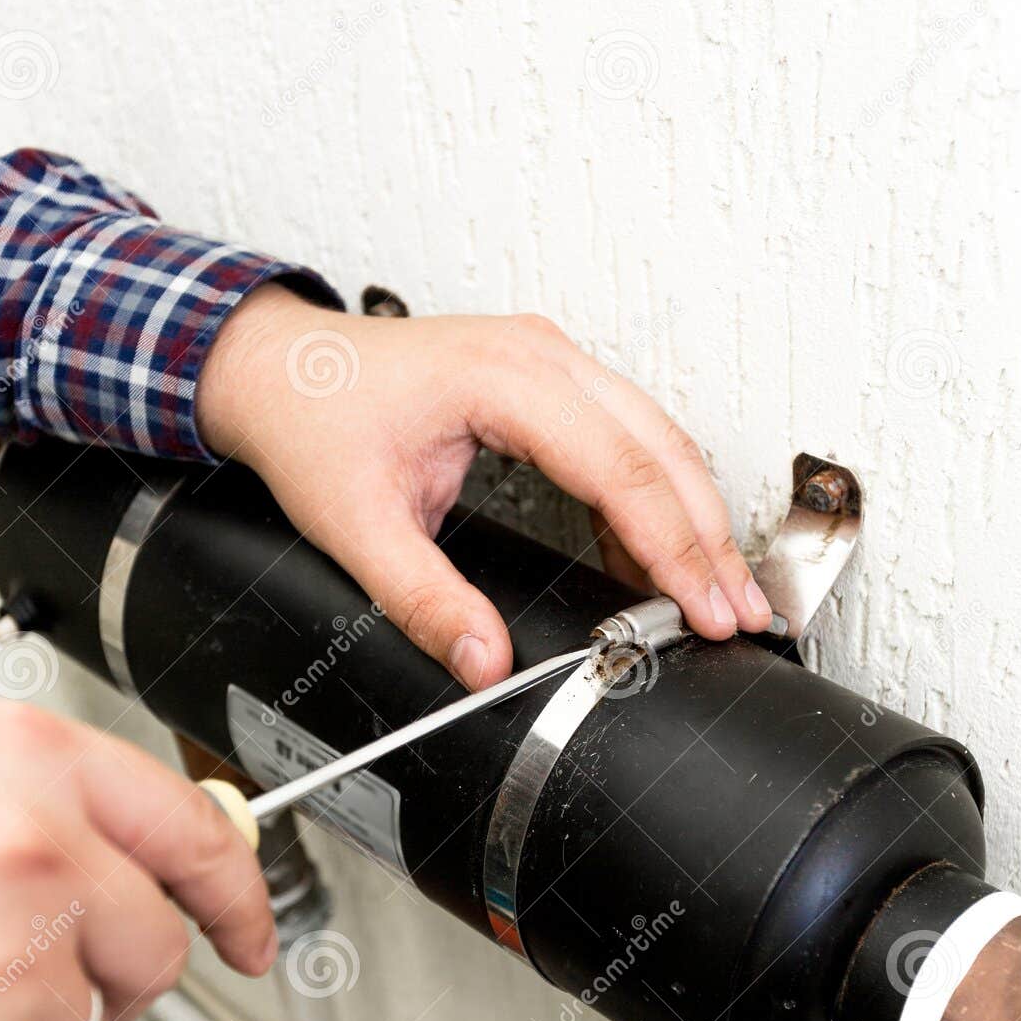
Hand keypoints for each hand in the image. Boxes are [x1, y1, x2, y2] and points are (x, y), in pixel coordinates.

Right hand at [0, 700, 273, 1020]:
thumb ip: (36, 810)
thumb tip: (142, 865)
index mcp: (22, 763)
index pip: (193, 829)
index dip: (236, 890)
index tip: (250, 931)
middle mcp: (32, 861)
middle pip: (155, 952)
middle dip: (103, 975)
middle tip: (3, 968)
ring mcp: (2, 978)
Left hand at [196, 287, 770, 689]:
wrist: (279, 366)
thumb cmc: (314, 419)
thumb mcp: (357, 525)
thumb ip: (423, 599)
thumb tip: (485, 664)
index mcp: (506, 378)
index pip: (621, 469)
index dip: (674, 549)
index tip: (704, 611)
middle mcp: (542, 356)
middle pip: (660, 450)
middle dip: (709, 540)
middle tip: (741, 614)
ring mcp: (551, 361)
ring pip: (656, 439)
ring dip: (693, 517)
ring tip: (719, 594)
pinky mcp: (547, 382)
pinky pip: (625, 437)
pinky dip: (654, 499)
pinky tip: (662, 559)